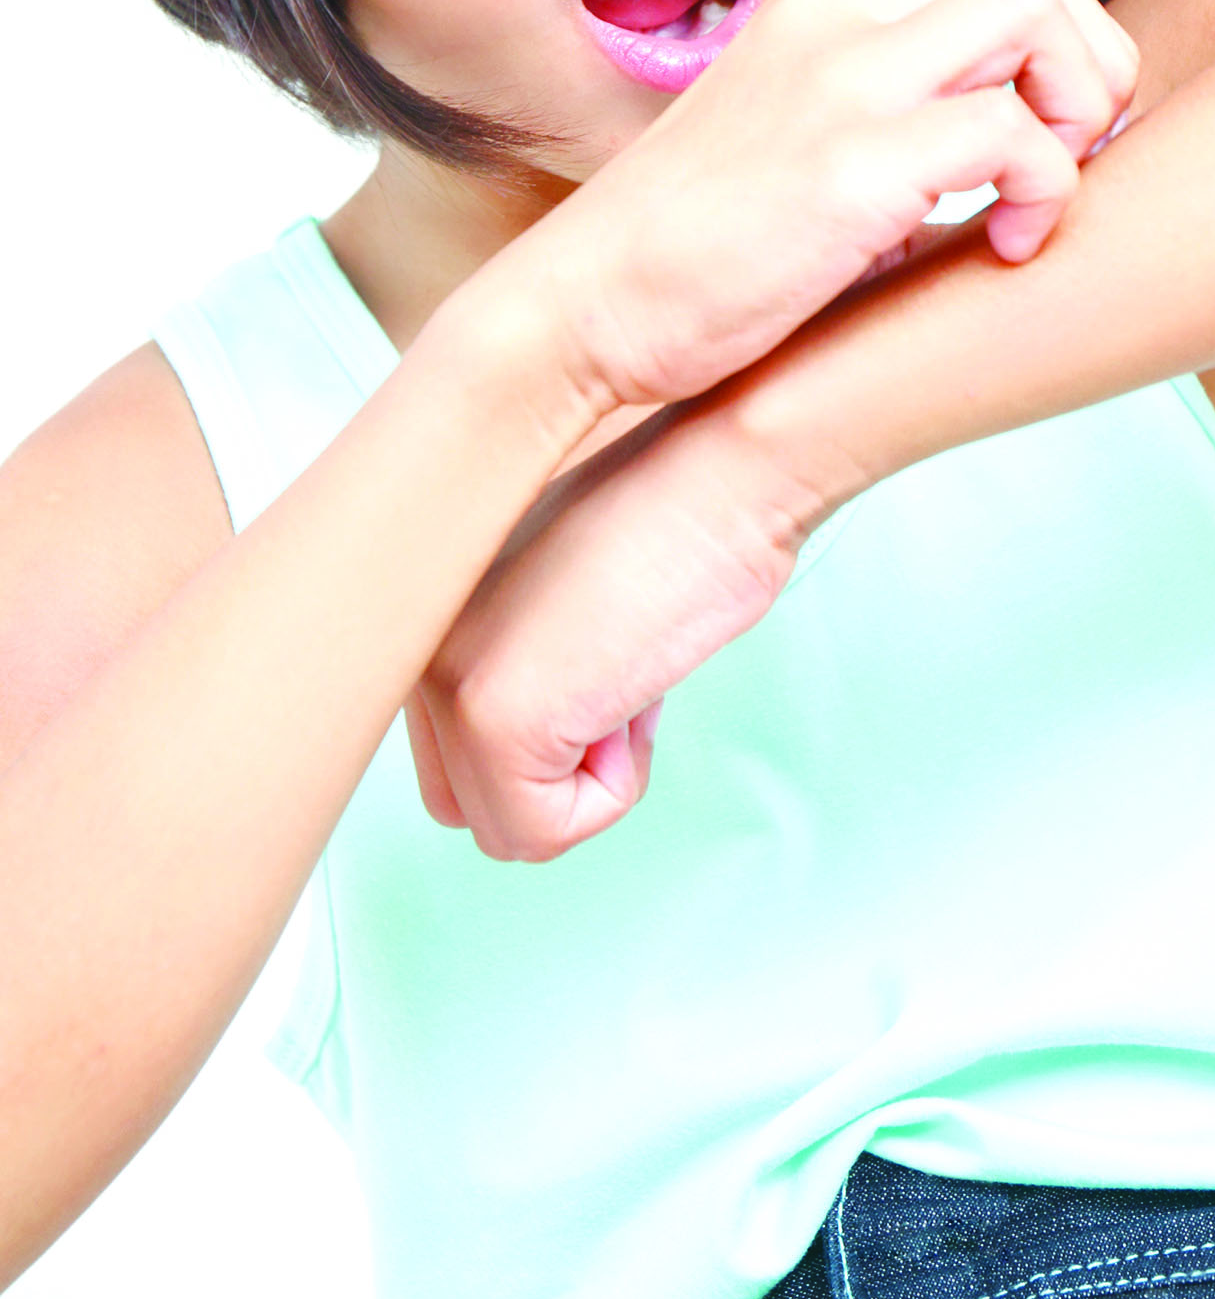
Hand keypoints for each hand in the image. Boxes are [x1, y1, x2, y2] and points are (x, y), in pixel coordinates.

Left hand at [405, 396, 820, 858]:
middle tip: (618, 669)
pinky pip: (545, 833)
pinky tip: (635, 691)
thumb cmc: (680, 514)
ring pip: (504, 825)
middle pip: (460, 799)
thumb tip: (545, 744)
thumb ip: (520, 656)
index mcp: (418, 600)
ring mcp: (441, 681)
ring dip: (585, 777)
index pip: (445, 747)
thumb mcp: (564, 591)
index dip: (549, 726)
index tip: (608, 649)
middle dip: (552, 768)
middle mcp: (407, 636)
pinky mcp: (491, 723)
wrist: (724, 465)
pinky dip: (611, 791)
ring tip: (626, 669)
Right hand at [486, 0, 1139, 419]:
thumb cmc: (679, 264)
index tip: (1047, 139)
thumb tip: (981, 174)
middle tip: (1066, 162)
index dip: (1058, 44)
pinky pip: (1013, 132)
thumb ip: (886, 139)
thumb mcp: (791, 161)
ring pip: (1037, 14)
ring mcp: (842, 86)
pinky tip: (1002, 251)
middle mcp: (835, 26)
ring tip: (1038, 201)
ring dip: (1078, 107)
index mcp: (821, 17)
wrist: (574, 315)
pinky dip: (1045, 191)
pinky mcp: (851, 166)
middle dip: (1092, 62)